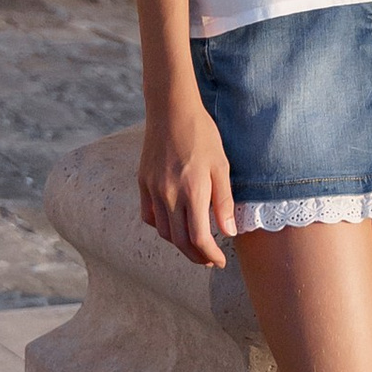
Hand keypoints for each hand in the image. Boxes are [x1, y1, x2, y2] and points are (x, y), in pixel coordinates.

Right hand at [139, 107, 235, 268]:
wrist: (171, 109)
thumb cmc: (202, 134)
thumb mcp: (221, 165)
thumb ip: (223, 201)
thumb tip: (228, 233)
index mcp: (192, 191)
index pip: (199, 238)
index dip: (210, 255)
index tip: (220, 261)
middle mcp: (169, 195)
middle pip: (180, 241)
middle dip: (196, 256)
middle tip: (209, 260)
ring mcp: (153, 190)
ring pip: (163, 232)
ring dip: (179, 244)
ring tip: (194, 245)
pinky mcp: (143, 183)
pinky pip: (149, 216)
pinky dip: (161, 227)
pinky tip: (174, 224)